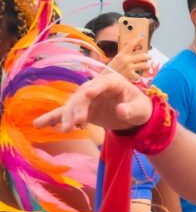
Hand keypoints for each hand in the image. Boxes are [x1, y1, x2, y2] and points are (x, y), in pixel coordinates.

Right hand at [33, 71, 153, 131]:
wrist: (135, 116)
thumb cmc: (140, 108)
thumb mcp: (140, 110)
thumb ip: (131, 110)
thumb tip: (121, 111)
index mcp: (112, 82)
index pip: (103, 83)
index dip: (95, 88)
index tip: (88, 94)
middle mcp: (96, 87)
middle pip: (83, 95)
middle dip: (79, 108)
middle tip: (77, 122)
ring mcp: (86, 99)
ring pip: (72, 105)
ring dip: (67, 116)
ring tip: (65, 129)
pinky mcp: (81, 110)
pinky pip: (65, 113)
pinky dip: (53, 118)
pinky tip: (38, 124)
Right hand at [106, 40, 149, 80]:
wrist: (106, 78)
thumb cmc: (112, 68)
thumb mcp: (117, 58)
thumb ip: (125, 55)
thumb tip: (134, 50)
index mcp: (122, 54)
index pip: (131, 44)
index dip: (137, 40)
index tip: (141, 37)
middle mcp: (126, 60)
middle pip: (143, 56)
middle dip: (148, 56)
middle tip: (149, 57)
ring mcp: (129, 68)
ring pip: (145, 65)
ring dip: (147, 66)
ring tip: (146, 66)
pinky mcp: (131, 76)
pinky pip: (140, 75)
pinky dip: (139, 76)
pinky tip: (138, 75)